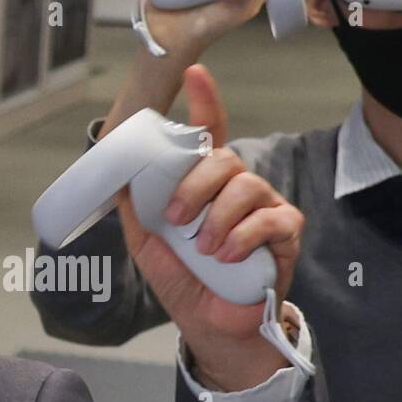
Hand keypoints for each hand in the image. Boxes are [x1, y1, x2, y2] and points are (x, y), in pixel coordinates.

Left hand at [116, 65, 304, 391]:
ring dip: (219, 216)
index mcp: (206, 185)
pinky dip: (244, 236)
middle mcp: (238, 189)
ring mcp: (266, 208)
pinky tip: (228, 256)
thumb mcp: (149, 246)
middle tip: (177, 218)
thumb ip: (136, 211)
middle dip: (196, 184)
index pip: (210, 134)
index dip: (205, 102)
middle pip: (225, 159)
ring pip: (247, 186)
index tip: (195, 74)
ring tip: (206, 248)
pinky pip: (272, 219)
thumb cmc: (187, 282)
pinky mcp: (286, 234)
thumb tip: (115, 178)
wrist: (212, 327)